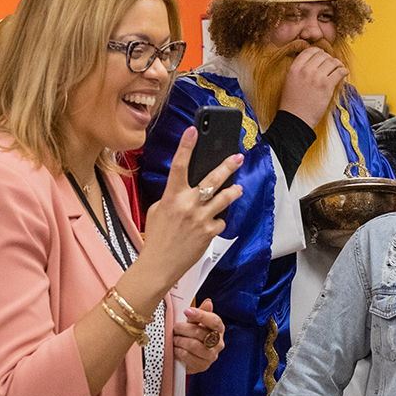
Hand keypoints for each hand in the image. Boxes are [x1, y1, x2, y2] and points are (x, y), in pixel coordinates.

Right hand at [140, 127, 242, 289]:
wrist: (159, 265)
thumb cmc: (157, 237)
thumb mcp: (158, 210)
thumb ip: (173, 197)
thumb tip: (188, 189)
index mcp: (171, 196)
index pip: (179, 165)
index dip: (186, 146)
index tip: (193, 131)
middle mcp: (188, 204)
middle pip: (212, 178)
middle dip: (227, 165)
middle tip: (238, 157)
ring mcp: (200, 218)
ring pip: (225, 198)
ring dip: (233, 192)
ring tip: (238, 188)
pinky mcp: (209, 232)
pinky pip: (220, 222)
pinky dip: (217, 222)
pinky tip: (211, 225)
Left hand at [169, 299, 225, 372]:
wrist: (191, 356)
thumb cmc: (194, 335)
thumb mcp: (196, 323)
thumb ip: (201, 313)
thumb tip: (208, 302)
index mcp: (219, 329)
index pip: (214, 321)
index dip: (201, 315)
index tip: (186, 311)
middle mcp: (218, 343)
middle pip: (200, 333)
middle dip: (183, 329)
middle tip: (175, 327)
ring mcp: (211, 356)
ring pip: (193, 345)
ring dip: (179, 340)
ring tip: (174, 338)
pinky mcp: (202, 366)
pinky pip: (187, 356)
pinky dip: (178, 351)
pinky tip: (175, 348)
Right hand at [276, 43, 346, 126]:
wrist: (296, 119)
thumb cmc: (292, 104)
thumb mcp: (290, 81)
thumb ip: (299, 70)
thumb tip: (312, 63)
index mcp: (295, 68)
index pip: (309, 51)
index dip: (318, 51)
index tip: (322, 54)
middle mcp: (306, 70)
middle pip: (322, 55)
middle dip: (328, 57)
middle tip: (331, 62)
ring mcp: (317, 77)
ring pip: (332, 62)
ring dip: (337, 63)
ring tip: (339, 67)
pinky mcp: (326, 86)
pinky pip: (339, 72)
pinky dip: (344, 71)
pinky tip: (344, 73)